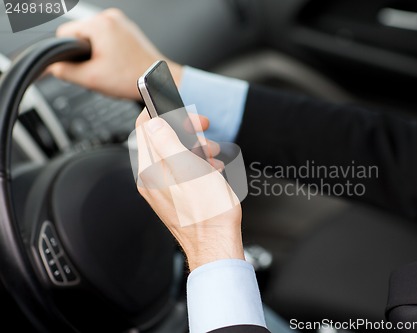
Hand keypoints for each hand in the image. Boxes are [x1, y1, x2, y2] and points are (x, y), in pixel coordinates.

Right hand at [49, 8, 182, 99]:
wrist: (157, 81)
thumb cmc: (132, 78)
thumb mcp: (91, 78)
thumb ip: (65, 71)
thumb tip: (52, 67)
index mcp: (101, 24)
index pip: (65, 33)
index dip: (66, 53)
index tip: (78, 66)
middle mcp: (111, 18)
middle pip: (80, 35)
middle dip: (84, 54)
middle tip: (99, 70)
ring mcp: (122, 23)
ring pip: (93, 38)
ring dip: (96, 54)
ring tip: (110, 68)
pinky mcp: (128, 31)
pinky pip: (107, 39)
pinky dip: (107, 52)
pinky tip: (117, 64)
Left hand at [135, 110, 244, 270]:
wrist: (216, 244)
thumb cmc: (207, 211)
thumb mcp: (189, 169)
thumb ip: (167, 142)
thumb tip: (152, 121)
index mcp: (150, 169)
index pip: (144, 128)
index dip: (163, 112)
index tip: (183, 111)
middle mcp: (151, 178)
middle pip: (160, 139)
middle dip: (184, 129)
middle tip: (203, 130)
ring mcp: (162, 188)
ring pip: (173, 154)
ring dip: (194, 146)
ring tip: (212, 153)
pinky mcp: (174, 195)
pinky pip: (180, 170)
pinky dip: (196, 163)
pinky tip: (211, 168)